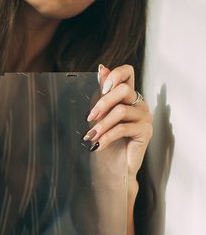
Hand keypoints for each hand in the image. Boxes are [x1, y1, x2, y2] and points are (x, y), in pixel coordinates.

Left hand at [83, 64, 152, 179]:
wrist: (113, 167)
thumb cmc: (106, 140)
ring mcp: (145, 116)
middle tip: (89, 118)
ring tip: (90, 137)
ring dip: (101, 125)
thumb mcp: (100, 114)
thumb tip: (102, 68)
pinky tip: (98, 145)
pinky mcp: (146, 131)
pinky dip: (107, 136)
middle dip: (102, 104)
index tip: (102, 88)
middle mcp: (139, 103)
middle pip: (123, 90)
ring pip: (121, 111)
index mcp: (128, 96)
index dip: (116, 75)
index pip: (128, 72)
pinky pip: (123, 128)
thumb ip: (102, 93)